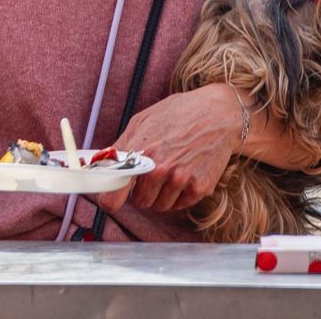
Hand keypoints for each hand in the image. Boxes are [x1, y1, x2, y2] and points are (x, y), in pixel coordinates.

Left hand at [95, 84, 242, 214]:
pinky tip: (185, 173)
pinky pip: (179, 205)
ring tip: (171, 170)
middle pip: (139, 202)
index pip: (114, 194)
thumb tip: (104, 166)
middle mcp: (158, 168)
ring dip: (161, 194)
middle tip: (152, 172)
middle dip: (142, 190)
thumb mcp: (141, 122)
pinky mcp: (199, 187)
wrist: (216, 115)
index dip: (110, 200)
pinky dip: (179, 195)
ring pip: (159, 205)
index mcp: (139, 152)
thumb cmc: (177, 114)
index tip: (110, 201)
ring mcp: (179, 179)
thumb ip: (122, 147)